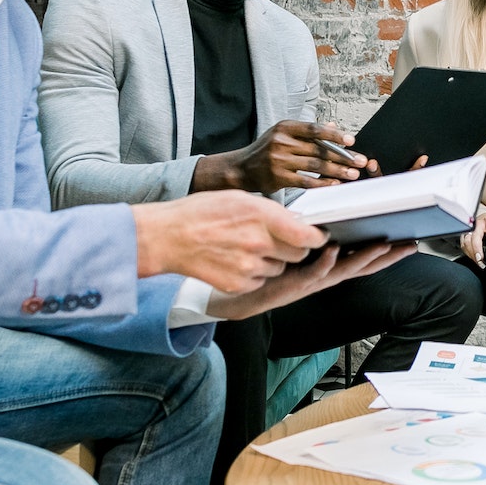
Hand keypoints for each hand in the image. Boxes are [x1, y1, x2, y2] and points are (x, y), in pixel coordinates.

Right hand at [132, 192, 326, 293]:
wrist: (168, 237)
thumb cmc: (200, 213)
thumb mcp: (239, 198)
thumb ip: (271, 211)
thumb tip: (295, 221)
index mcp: (262, 216)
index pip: (307, 236)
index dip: (316, 237)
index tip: (317, 236)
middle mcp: (259, 243)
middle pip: (298, 254)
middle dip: (293, 248)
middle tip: (275, 240)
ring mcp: (249, 267)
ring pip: (280, 269)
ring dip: (272, 261)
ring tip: (246, 248)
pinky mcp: (239, 285)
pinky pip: (260, 280)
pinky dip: (254, 273)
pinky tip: (236, 260)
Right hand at [192, 121, 368, 194]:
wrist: (241, 168)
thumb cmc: (265, 151)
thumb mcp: (283, 135)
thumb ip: (307, 132)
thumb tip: (334, 127)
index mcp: (284, 127)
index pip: (314, 129)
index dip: (335, 135)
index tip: (352, 141)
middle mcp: (281, 141)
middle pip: (318, 148)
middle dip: (343, 156)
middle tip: (360, 161)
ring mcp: (278, 160)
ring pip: (315, 165)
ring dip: (337, 170)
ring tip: (353, 174)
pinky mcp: (278, 177)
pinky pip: (306, 181)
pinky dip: (323, 183)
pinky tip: (335, 184)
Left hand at [207, 242, 416, 320]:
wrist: (244, 295)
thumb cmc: (270, 272)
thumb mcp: (298, 253)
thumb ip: (314, 239)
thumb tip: (329, 219)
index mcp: (329, 268)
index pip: (363, 259)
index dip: (386, 253)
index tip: (407, 243)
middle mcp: (326, 276)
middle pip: (364, 266)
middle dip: (388, 257)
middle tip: (409, 245)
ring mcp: (313, 281)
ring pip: (345, 270)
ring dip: (365, 257)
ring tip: (384, 245)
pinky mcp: (296, 283)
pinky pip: (314, 271)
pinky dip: (325, 261)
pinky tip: (334, 249)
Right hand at [460, 208, 485, 265]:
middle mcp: (479, 224)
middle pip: (475, 235)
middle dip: (477, 247)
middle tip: (481, 258)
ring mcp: (471, 230)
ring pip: (467, 240)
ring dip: (472, 252)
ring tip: (478, 261)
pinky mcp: (466, 236)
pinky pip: (464, 245)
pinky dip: (469, 253)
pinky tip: (474, 259)